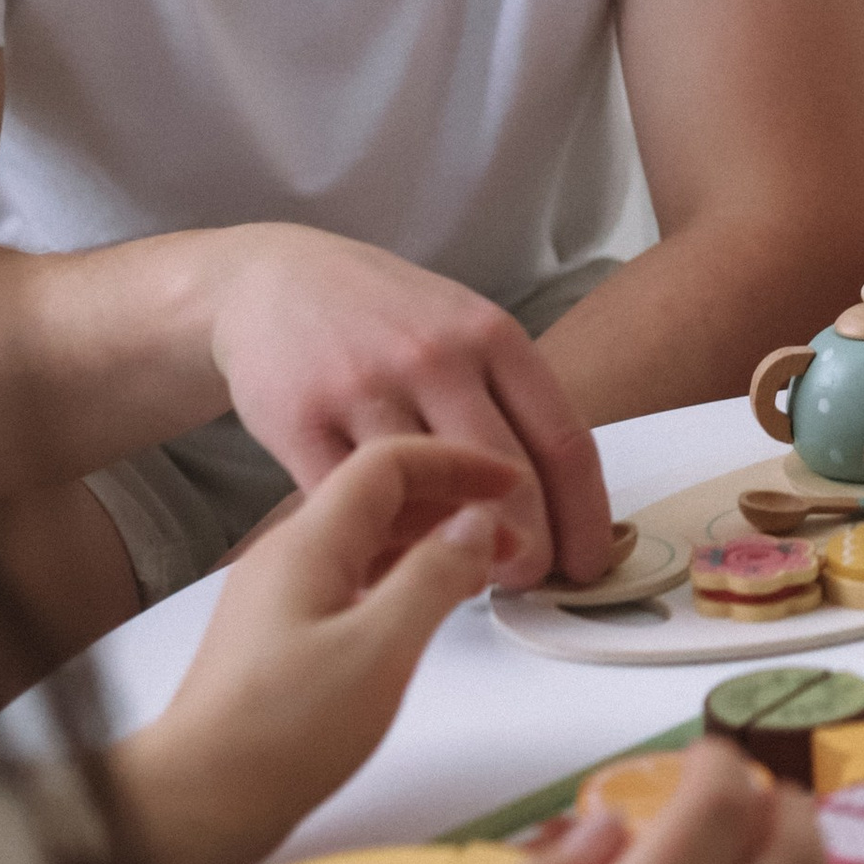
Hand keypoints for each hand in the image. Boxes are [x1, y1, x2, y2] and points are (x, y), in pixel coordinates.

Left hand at [114, 437, 521, 863]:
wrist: (193, 802)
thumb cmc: (279, 733)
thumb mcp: (380, 649)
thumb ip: (434, 576)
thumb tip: (476, 524)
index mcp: (307, 544)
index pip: (388, 464)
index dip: (456, 463)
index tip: (511, 483)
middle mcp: (286, 558)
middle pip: (377, 498)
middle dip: (450, 504)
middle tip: (511, 535)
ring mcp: (278, 598)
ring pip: (365, 543)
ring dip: (428, 544)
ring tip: (483, 570)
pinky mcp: (278, 639)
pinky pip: (351, 582)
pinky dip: (400, 580)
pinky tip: (427, 610)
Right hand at [205, 227, 609, 587]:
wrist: (274, 280)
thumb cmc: (387, 318)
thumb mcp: (465, 328)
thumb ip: (511, 401)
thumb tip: (560, 504)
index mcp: (492, 334)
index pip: (564, 442)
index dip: (586, 518)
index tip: (589, 563)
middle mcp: (435, 357)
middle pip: (507, 480)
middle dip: (531, 549)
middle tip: (531, 582)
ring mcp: (365, 388)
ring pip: (429, 500)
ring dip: (454, 555)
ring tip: (463, 574)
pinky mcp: (301, 422)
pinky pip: (355, 508)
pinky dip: (382, 547)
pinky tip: (397, 564)